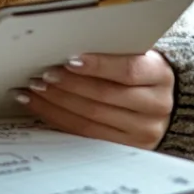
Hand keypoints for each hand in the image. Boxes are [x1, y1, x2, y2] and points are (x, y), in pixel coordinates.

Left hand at [12, 51, 174, 149]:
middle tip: (42, 75)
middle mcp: (156, 106)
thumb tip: (67, 45)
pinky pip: (85, 134)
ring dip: (57, 102)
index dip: (97, 65)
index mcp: (160, 75)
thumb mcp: (135, 54)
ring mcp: (143, 131)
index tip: (69, 59)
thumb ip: (110, 50)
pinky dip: (58, 118)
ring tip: (34, 89)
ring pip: (91, 118)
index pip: (127, 70)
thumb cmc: (137, 68)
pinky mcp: (125, 148)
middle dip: (68, 85)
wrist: (160, 99)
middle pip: (105, 96)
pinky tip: (39, 105)